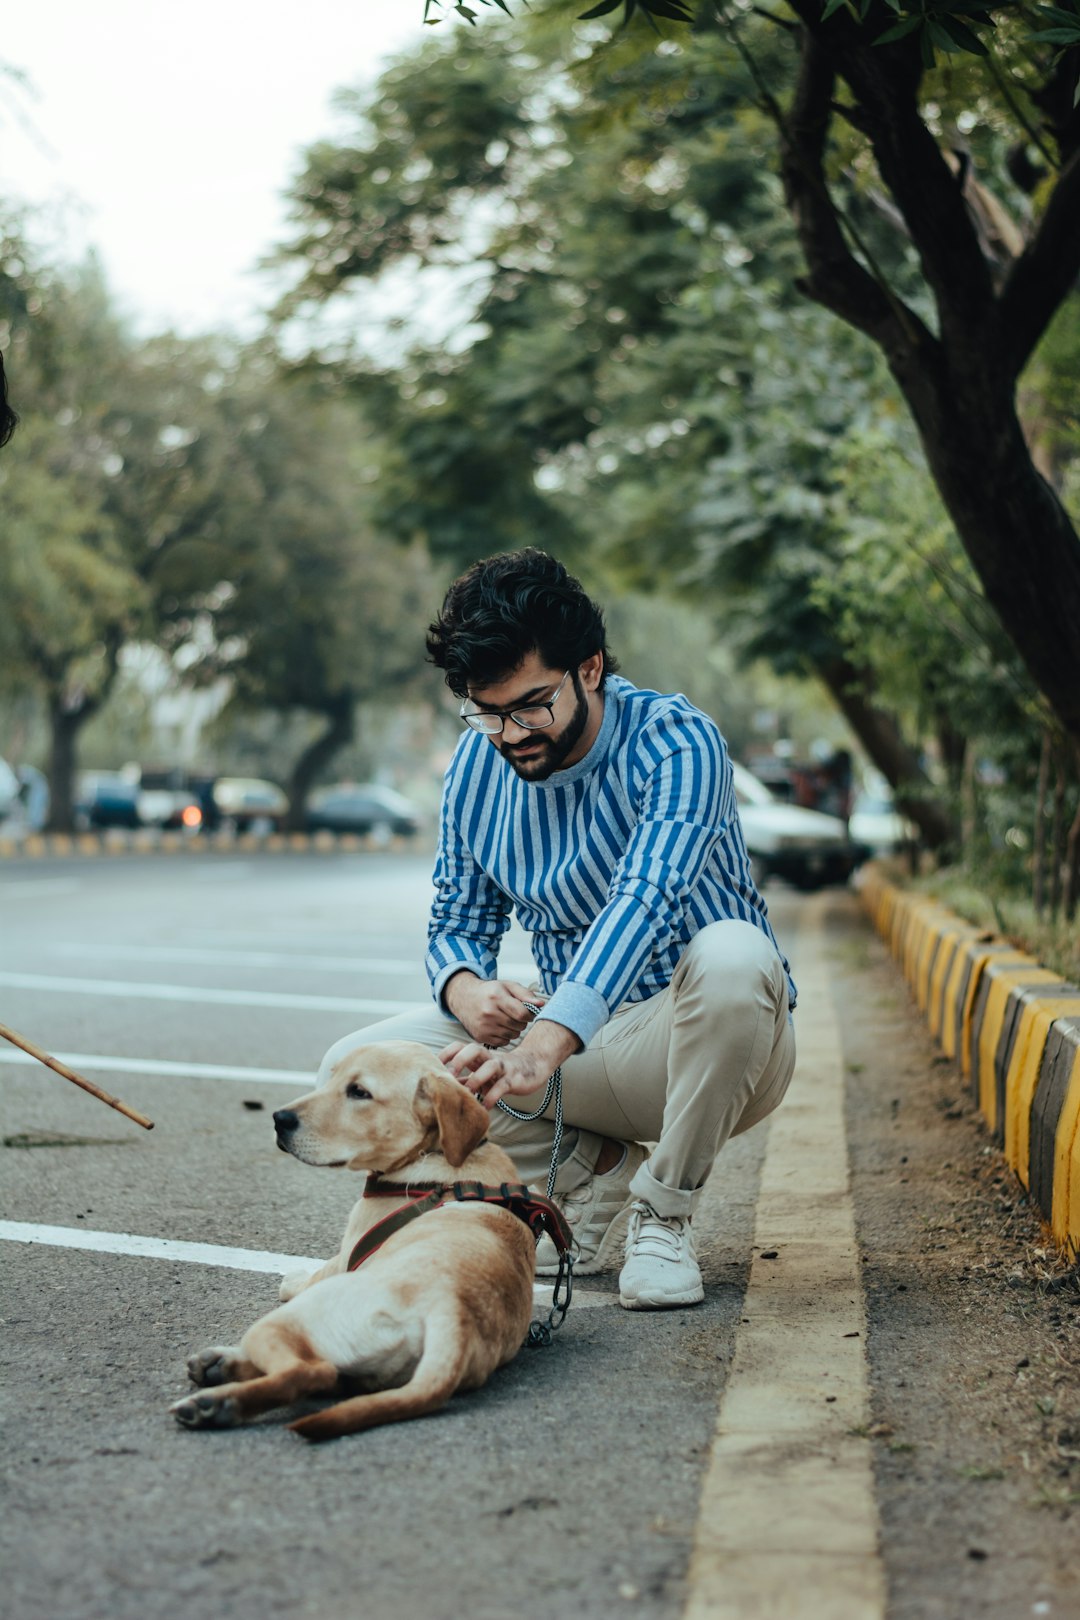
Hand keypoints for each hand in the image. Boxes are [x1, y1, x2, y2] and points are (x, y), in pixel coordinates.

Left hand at [440, 1018, 578, 1109]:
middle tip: (449, 1075)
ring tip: (468, 1092)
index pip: (460, 1046)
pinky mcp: (514, 1078)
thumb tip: (443, 1089)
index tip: (433, 1064)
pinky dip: (492, 1096)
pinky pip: (502, 1085)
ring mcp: (503, 1067)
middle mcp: (490, 1058)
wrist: (534, 1066)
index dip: (446, 1053)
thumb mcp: (482, 1075)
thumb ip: (465, 1080)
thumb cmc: (502, 1072)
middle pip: (474, 1049)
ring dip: (476, 1078)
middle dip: (460, 1060)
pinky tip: (485, 1106)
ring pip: (490, 1066)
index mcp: (479, 1056)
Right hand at [443, 973, 545, 1046]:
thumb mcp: (507, 986)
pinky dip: (505, 1036)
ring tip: (506, 1019)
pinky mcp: (480, 1037)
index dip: (529, 1014)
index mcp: (497, 997)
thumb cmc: (489, 992)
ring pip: (512, 1035)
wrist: (464, 998)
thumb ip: (525, 994)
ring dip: (514, 1029)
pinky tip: (499, 1026)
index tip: (527, 1012)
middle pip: (518, 1026)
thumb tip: (541, 1004)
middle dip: (521, 1021)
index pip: (523, 1014)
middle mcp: (489, 1012)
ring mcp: (483, 1026)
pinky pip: (503, 1042)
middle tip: (515, 1014)